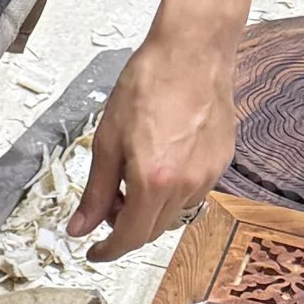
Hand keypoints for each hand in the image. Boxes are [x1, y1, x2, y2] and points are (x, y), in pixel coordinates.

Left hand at [67, 33, 234, 260]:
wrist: (193, 50)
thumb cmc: (148, 84)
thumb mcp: (107, 140)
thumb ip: (96, 192)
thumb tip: (81, 228)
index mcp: (153, 181)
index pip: (131, 237)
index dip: (109, 250)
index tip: (95, 252)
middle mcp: (186, 184)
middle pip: (154, 230)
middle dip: (126, 228)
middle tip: (106, 207)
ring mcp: (209, 173)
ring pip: (174, 213)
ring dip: (150, 210)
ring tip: (131, 178)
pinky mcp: (222, 160)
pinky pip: (193, 192)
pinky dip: (171, 192)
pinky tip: (159, 165)